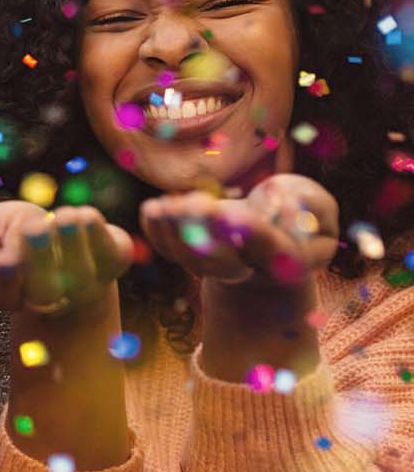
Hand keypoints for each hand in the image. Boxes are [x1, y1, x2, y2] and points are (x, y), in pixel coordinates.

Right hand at [0, 201, 132, 315]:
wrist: (67, 242)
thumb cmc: (22, 234)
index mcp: (9, 292)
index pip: (1, 292)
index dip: (3, 278)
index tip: (2, 260)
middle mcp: (49, 298)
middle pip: (44, 289)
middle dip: (40, 257)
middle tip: (34, 229)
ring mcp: (86, 285)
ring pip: (80, 273)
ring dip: (71, 242)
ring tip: (63, 219)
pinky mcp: (115, 262)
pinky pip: (111, 253)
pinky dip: (98, 233)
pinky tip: (83, 217)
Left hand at [138, 174, 337, 286]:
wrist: (272, 243)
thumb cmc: (299, 219)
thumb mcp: (319, 211)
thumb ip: (312, 203)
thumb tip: (277, 201)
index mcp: (286, 261)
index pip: (268, 248)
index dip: (252, 233)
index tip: (234, 215)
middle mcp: (248, 269)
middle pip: (222, 261)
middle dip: (205, 232)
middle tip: (193, 204)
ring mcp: (215, 267)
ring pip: (191, 258)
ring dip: (174, 231)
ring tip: (161, 207)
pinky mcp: (192, 257)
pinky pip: (170, 249)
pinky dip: (158, 231)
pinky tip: (151, 210)